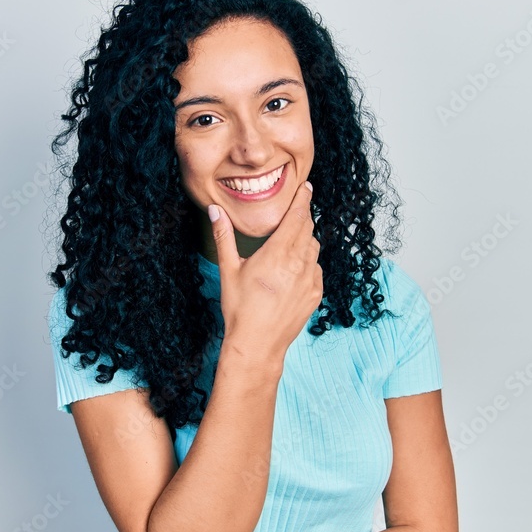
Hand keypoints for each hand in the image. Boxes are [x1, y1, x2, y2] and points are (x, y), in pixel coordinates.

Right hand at [209, 180, 322, 366]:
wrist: (257, 344)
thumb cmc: (240, 308)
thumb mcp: (229, 270)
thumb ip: (224, 236)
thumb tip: (215, 210)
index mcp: (278, 253)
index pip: (297, 217)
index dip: (303, 199)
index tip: (306, 187)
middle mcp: (299, 264)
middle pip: (308, 229)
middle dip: (303, 216)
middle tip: (298, 207)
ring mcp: (310, 280)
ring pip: (314, 247)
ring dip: (306, 238)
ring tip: (293, 237)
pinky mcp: (315, 294)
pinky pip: (316, 268)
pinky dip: (309, 261)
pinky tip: (295, 266)